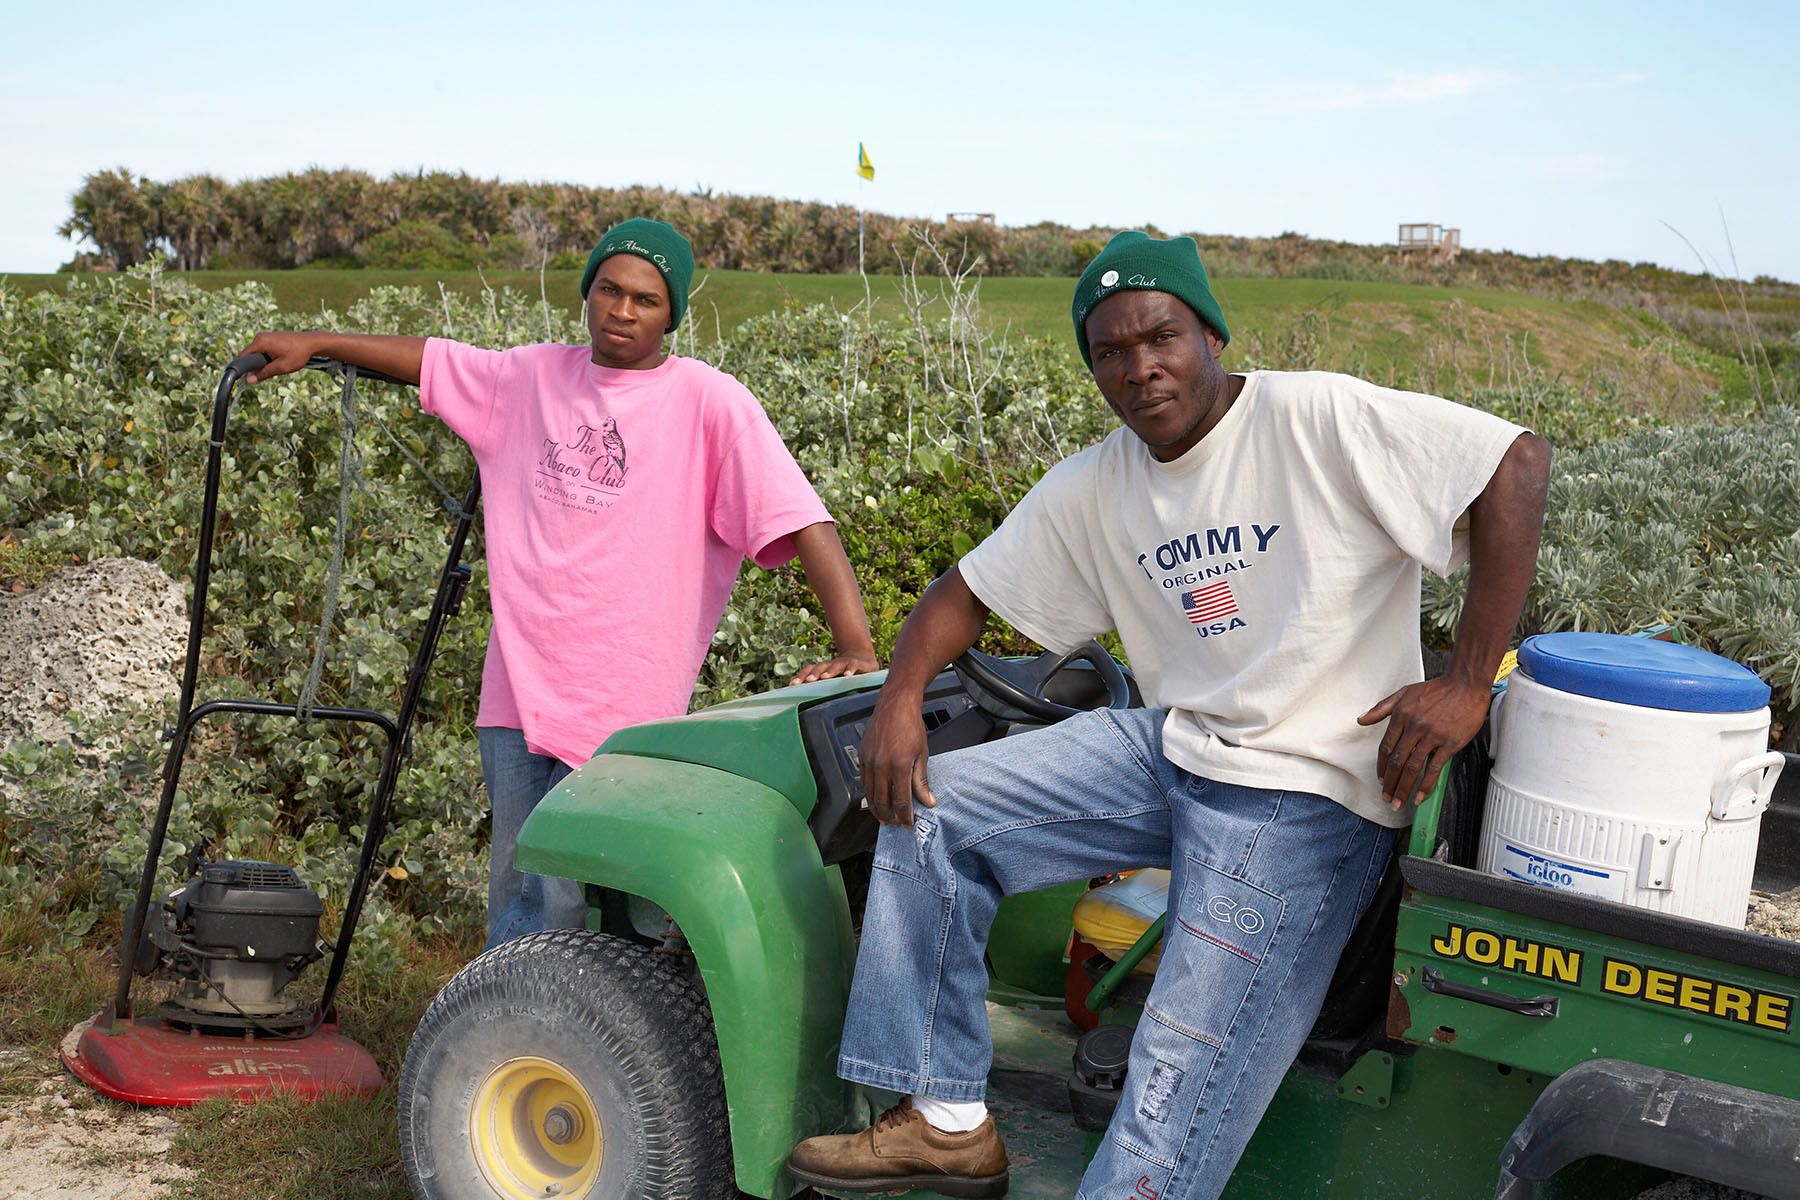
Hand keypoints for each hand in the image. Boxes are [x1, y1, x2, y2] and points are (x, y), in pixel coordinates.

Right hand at [239, 332, 325, 384]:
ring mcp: (266, 337)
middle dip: (257, 366)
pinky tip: (280, 362)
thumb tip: (248, 380)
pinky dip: (268, 358)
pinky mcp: (271, 339)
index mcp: (260, 342)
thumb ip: (264, 373)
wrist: (313, 343)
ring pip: (258, 354)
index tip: (250, 378)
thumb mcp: (281, 367)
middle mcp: (260, 337)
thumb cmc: (298, 354)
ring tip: (278, 366)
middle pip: (250, 356)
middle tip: (271, 372)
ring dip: (264, 363)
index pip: (243, 357)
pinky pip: (264, 350)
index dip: (244, 369)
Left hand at [790, 649, 878, 684]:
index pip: (810, 670)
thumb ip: (821, 690)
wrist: (862, 658)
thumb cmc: (843, 673)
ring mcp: (844, 663)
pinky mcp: (858, 663)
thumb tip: (803, 706)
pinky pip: (853, 665)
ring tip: (824, 677)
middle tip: (808, 680)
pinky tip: (848, 675)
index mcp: (823, 669)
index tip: (792, 685)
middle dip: (814, 674)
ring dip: (829, 671)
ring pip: (835, 666)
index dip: (801, 676)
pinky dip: (850, 669)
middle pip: (820, 667)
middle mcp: (832, 665)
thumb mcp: (832, 681)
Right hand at [859, 691, 934, 827]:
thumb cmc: (910, 726)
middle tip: (895, 824)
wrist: (895, 705)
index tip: (908, 823)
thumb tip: (928, 801)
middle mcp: (881, 765)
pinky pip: (863, 781)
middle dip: (889, 817)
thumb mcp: (921, 754)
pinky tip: (875, 798)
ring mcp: (868, 760)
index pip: (901, 801)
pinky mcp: (861, 756)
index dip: (905, 816)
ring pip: (869, 794)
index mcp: (899, 765)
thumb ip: (921, 781)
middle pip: (882, 801)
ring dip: (877, 808)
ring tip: (884, 817)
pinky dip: (869, 793)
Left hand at [1356, 675, 1491, 808]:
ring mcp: (1432, 736)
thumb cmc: (1437, 690)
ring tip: (1399, 802)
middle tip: (1387, 798)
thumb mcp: (1404, 693)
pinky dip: (1425, 785)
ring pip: (1412, 768)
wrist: (1465, 685)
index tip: (1381, 780)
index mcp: (1401, 716)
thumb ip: (1381, 708)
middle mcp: (1414, 727)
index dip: (1382, 767)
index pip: (1386, 748)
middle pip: (1397, 762)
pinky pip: (1434, 768)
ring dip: (1404, 788)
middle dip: (1390, 783)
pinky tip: (1420, 796)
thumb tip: (1361, 719)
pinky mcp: (1449, 743)